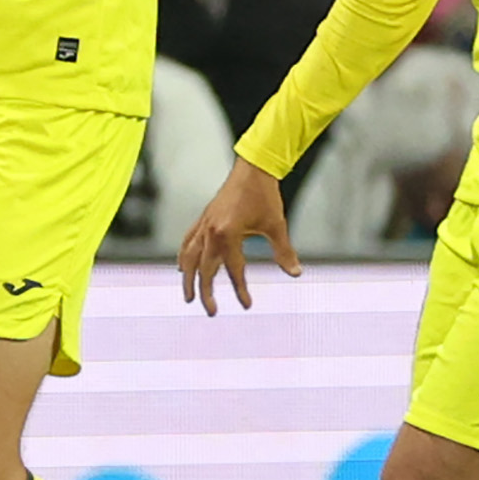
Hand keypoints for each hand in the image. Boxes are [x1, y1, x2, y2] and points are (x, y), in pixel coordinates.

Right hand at [178, 157, 300, 315]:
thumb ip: (283, 251)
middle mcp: (210, 231)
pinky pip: (188, 242)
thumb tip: (296, 273)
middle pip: (203, 269)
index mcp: (227, 234)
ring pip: (189, 257)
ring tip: (188, 296)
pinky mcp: (203, 219)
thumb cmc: (265, 195)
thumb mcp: (276, 225)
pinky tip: (182, 266)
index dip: (240, 289)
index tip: (247, 306)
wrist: (253, 168)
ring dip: (188, 278)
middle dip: (206, 292)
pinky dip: (184, 256)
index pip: (233, 270)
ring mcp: (204, 225)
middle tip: (211, 311)